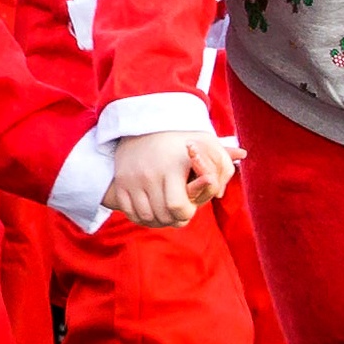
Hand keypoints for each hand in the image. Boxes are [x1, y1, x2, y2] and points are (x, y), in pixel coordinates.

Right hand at [108, 127, 236, 228]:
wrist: (143, 124)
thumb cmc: (181, 138)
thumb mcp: (207, 143)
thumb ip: (223, 167)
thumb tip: (220, 194)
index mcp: (172, 167)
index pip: (178, 207)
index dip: (186, 213)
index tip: (190, 206)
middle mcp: (149, 174)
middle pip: (163, 215)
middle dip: (174, 218)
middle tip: (179, 210)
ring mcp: (132, 180)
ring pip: (146, 217)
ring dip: (158, 219)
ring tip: (166, 210)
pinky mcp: (120, 184)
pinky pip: (130, 213)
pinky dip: (141, 216)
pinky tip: (151, 208)